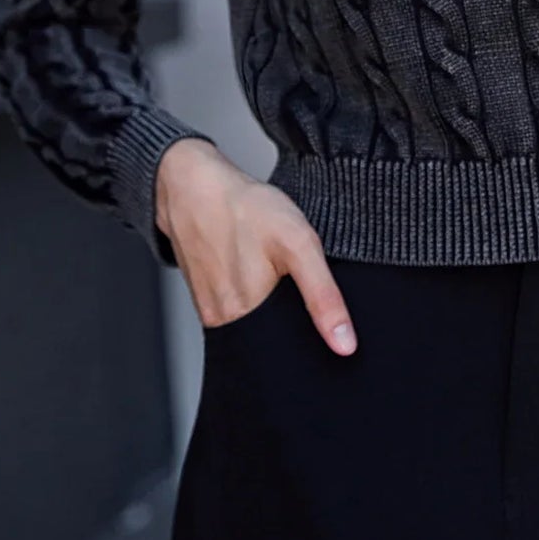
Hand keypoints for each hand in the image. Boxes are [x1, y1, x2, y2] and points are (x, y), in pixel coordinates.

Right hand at [155, 138, 357, 354]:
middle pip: (270, 341)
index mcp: (246, 318)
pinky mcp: (204, 296)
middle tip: (291, 281)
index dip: (310, 340)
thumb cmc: (244, 209)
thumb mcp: (298, 244)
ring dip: (271, 308)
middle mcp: (223, 322)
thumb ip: (323, 295)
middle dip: (291, 324)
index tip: (317, 315)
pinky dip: (253, 295)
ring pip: (254, 325)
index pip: (288, 353)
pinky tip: (256, 271)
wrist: (193, 186)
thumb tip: (344, 344)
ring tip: (272, 273)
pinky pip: (237, 309)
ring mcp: (210, 310)